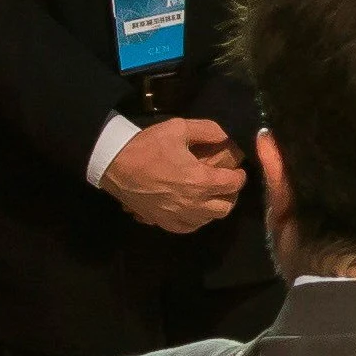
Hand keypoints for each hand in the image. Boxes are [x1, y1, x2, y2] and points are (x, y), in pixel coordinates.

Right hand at [103, 116, 249, 233]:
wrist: (116, 165)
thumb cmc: (148, 146)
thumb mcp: (179, 127)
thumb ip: (208, 130)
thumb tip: (226, 136)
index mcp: (200, 180)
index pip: (233, 184)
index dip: (239, 175)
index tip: (237, 169)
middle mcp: (193, 203)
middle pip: (226, 207)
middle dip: (231, 194)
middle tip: (226, 183)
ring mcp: (178, 216)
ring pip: (209, 220)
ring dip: (215, 207)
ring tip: (211, 194)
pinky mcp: (164, 222)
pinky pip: (189, 228)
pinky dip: (197, 219)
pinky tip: (193, 207)